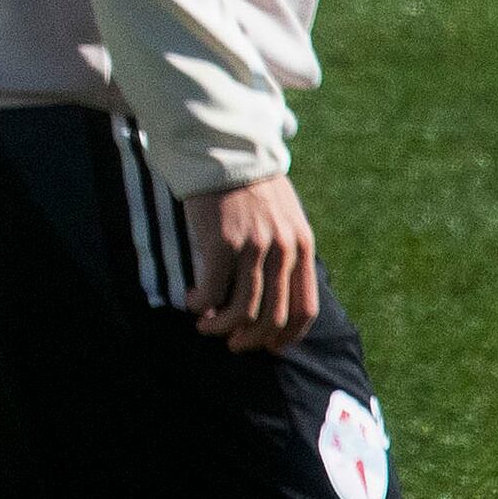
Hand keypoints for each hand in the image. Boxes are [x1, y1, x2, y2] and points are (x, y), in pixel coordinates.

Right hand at [181, 174, 318, 353]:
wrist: (223, 151)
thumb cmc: (249, 186)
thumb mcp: (283, 217)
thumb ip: (285, 250)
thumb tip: (276, 292)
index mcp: (302, 246)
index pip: (305, 308)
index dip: (287, 336)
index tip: (269, 347)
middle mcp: (283, 249)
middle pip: (273, 317)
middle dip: (251, 339)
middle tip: (232, 342)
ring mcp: (254, 247)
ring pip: (242, 311)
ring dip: (221, 327)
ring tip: (206, 325)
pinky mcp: (222, 243)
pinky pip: (212, 290)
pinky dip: (201, 305)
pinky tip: (192, 301)